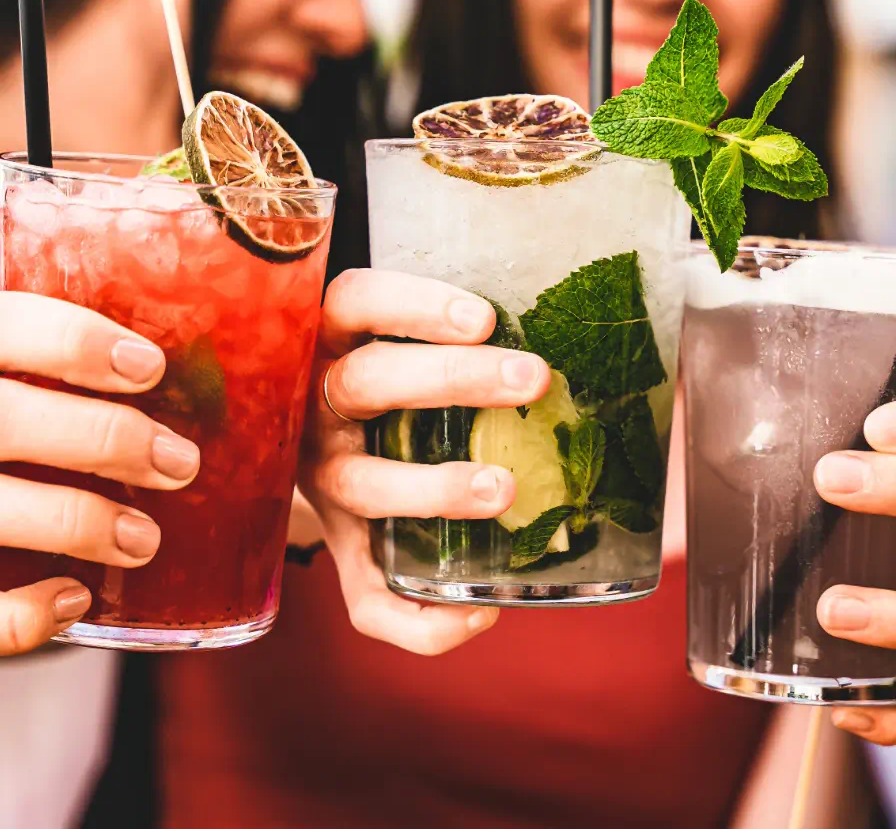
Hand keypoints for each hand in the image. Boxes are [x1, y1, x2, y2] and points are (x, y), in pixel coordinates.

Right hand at [0, 292, 199, 654]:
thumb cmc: (0, 413)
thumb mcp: (7, 374)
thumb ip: (52, 365)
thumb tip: (177, 365)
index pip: (13, 325)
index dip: (79, 342)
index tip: (151, 368)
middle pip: (9, 419)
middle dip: (106, 440)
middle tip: (181, 464)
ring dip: (80, 524)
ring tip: (144, 540)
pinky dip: (20, 614)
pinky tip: (73, 598)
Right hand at [297, 269, 548, 655]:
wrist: (299, 437)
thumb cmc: (383, 375)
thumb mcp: (391, 338)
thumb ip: (451, 335)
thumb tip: (568, 334)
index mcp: (332, 341)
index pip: (357, 303)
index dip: (413, 308)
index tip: (485, 318)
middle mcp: (315, 408)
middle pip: (368, 384)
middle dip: (453, 380)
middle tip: (532, 378)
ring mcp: (321, 480)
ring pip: (363, 484)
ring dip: (434, 489)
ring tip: (504, 489)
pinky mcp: (339, 546)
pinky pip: (364, 598)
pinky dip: (417, 619)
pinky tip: (482, 612)